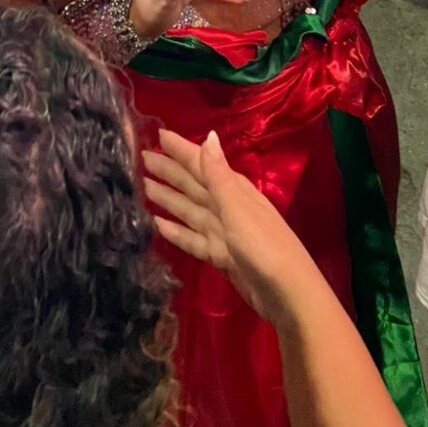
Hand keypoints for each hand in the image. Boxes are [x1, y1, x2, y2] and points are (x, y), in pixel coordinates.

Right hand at [143, 129, 324, 328]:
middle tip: (141, 158)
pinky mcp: (220, 256)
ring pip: (189, 210)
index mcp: (233, 190)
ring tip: (144, 187)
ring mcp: (223, 232)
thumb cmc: (263, 245)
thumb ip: (219, 175)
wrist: (286, 292)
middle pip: (192, 185)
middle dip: (169, 172)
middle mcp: (227, 207)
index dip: (181, 149)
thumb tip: (208, 135)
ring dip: (169, 199)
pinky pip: (192, 239)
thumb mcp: (238, 207)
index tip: (158, 134)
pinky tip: (158, 226)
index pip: (201, 164)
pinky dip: (176, 232)